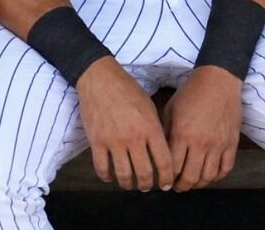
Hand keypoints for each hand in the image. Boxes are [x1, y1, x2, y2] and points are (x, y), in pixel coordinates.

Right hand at [76, 56, 173, 191]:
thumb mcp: (149, 106)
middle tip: (148, 186)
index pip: (165, 163)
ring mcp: (113, 141)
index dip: (168, 178)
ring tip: (130, 184)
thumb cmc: (127, 89)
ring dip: (129, 184)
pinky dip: (106, 177)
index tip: (167, 184)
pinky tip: (110, 176)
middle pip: (145, 173)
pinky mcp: (96, 141)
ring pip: (124, 175)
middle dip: (148, 184)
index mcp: (150, 128)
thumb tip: (161, 153)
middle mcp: (133, 137)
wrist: (99, 77)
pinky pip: (102, 168)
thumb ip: (156, 129)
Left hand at [162, 65, 243, 191]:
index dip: (167, 177)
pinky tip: (209, 175)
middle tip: (177, 187)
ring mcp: (219, 144)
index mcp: (182, 133)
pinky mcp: (232, 143)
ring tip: (192, 183)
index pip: (173, 166)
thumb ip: (165, 132)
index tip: (163, 181)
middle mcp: (201, 143)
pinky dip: (217, 176)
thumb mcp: (170, 109)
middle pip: (191, 176)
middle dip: (181, 186)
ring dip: (199, 184)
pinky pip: (226, 168)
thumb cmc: (190, 93)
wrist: (218, 81)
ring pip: (209, 176)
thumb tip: (160, 153)